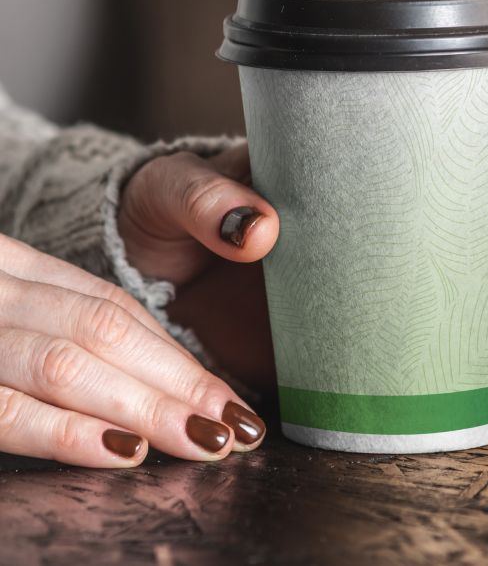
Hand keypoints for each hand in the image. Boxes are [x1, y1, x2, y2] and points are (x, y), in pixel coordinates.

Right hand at [0, 234, 265, 467]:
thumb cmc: (5, 301)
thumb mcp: (30, 286)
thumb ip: (82, 312)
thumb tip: (214, 300)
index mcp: (20, 267)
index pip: (113, 311)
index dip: (176, 358)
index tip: (231, 400)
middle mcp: (0, 293)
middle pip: (102, 333)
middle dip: (173, 386)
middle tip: (232, 427)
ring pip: (64, 368)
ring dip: (140, 409)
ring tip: (201, 440)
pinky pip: (5, 411)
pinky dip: (65, 433)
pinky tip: (122, 450)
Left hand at [119, 135, 487, 384]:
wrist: (147, 284)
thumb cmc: (165, 217)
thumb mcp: (176, 187)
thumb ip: (206, 197)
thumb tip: (260, 227)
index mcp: (343, 169)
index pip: (435, 146)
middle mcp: (370, 224)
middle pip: (472, 219)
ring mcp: (368, 282)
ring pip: (465, 282)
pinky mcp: (353, 335)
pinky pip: (427, 343)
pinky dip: (472, 352)